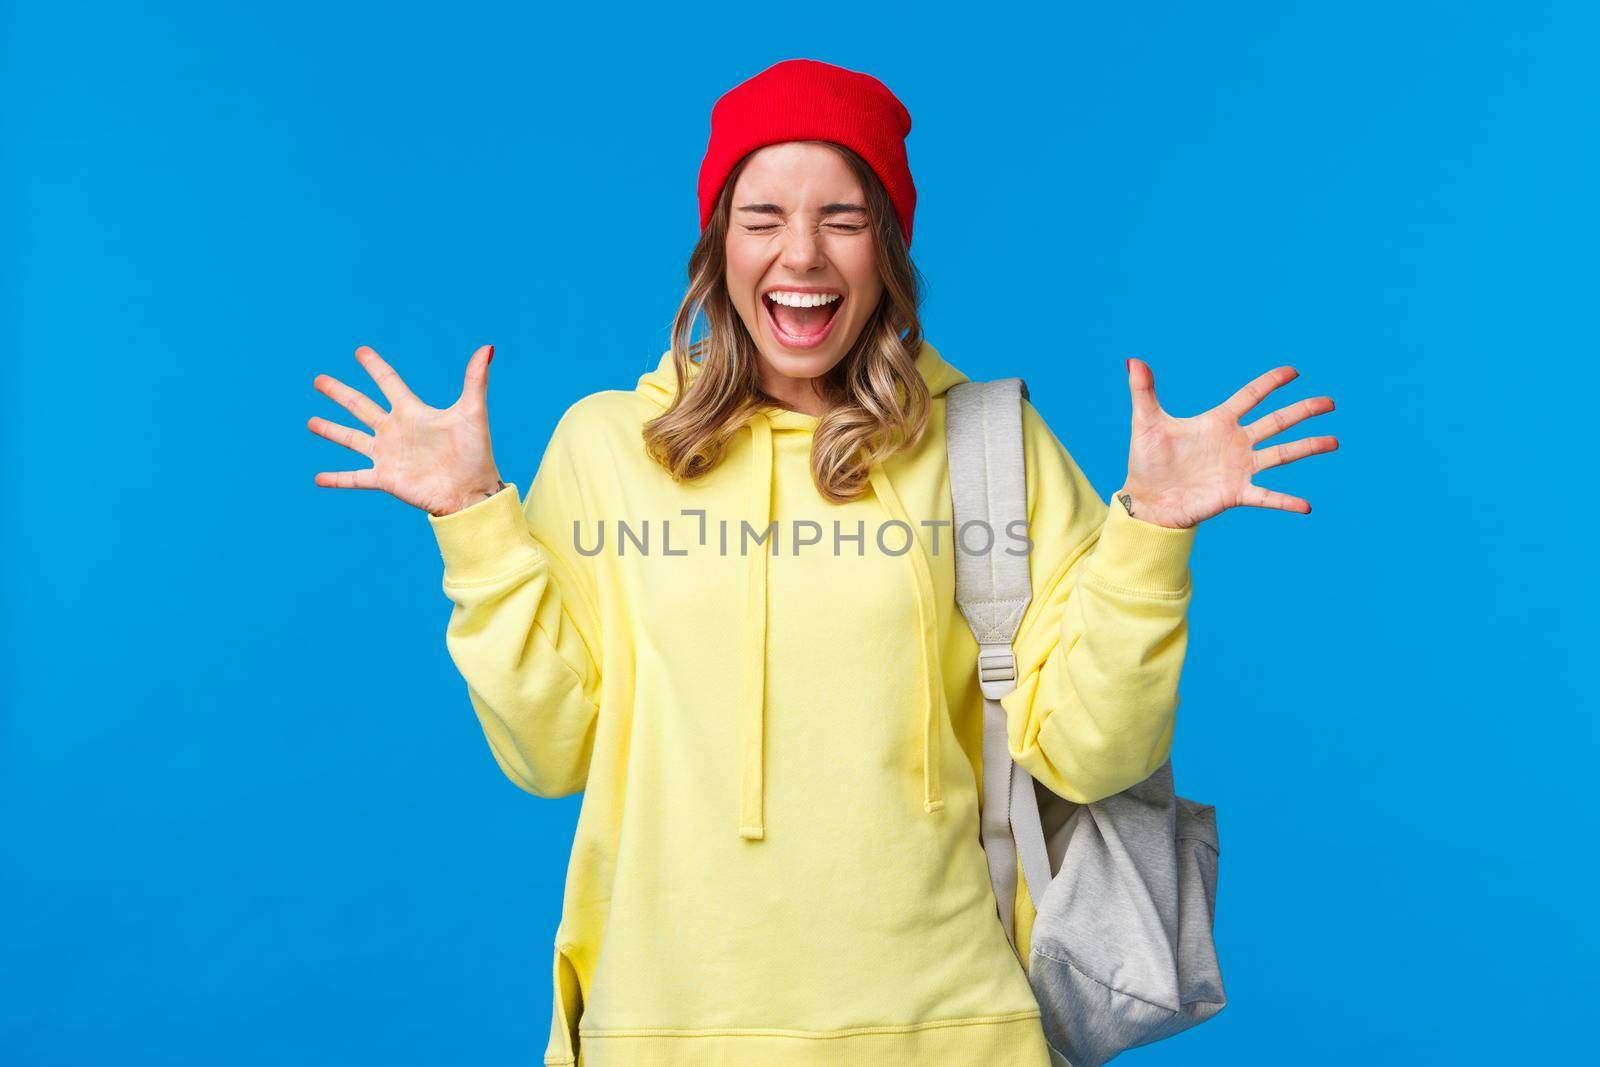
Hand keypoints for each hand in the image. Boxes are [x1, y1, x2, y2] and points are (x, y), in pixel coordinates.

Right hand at [308, 344, 504, 516]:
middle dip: (339, 393)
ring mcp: (388, 455)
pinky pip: (355, 478)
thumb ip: (475, 380)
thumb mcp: (472, 413)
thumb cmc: (475, 453)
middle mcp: (396, 431)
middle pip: (360, 406)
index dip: (375, 367)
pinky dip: (337, 479)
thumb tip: (487, 347)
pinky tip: (318, 478)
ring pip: (351, 438)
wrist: (471, 492)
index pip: (389, 383)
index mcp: (413, 413)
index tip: (360, 351)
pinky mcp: (385, 479)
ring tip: (310, 422)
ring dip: (331, 430)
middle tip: (318, 380)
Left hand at [1116, 358, 1337, 528]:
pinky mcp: (1236, 493)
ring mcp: (1239, 468)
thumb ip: (1143, 391)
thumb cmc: (1146, 461)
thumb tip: (1133, 360)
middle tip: (1330, 402)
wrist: (1147, 499)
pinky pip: (1267, 497)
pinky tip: (1306, 506)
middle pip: (1276, 422)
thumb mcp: (1146, 423)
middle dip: (1303, 411)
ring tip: (1335, 441)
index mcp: (1218, 422)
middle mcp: (1235, 442)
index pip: (1250, 397)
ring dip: (1308, 447)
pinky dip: (1285, 501)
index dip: (1270, 383)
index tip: (1294, 371)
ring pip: (1281, 453)